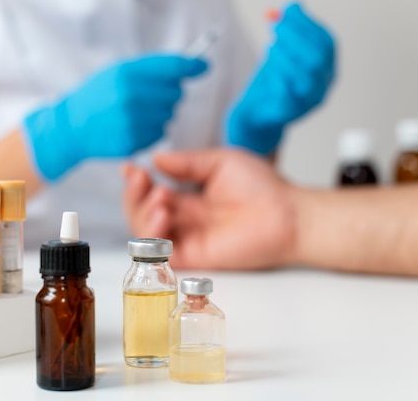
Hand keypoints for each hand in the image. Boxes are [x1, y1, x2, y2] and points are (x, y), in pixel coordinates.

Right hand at [23, 54, 207, 180]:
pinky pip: (160, 133)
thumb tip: (192, 65)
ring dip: (159, 114)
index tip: (203, 66)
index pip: (171, 66)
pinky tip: (133, 126)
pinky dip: (152, 130)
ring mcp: (132, 121)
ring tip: (136, 113)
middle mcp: (131, 96)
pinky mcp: (132, 142)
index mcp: (127, 73)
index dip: (192, 65)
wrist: (72, 126)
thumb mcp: (118, 71)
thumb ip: (152, 68)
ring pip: (169, 115)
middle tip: (150, 96)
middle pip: (176, 93)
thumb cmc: (98, 95)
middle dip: (169, 94)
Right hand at [123, 148, 297, 269]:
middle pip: (142, 214)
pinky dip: (153, 236)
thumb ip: (187, 164)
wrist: (288, 214)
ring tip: (160, 197)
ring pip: (145, 234)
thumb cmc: (263, 188)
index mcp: (189, 200)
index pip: (152, 194)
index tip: (130, 168)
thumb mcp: (219, 163)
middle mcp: (185, 221)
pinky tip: (162, 215)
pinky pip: (161, 254)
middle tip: (142, 180)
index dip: (137, 183)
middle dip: (134, 196)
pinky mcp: (194, 258)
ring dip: (142, 213)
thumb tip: (157, 159)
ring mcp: (188, 240)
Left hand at [226, 2, 334, 155]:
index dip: (308, 25)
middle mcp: (323, 86)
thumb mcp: (281, 53)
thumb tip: (294, 4)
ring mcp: (309, 102)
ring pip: (305, 76)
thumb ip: (288, 31)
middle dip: (296, 37)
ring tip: (268, 46)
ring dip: (285, 56)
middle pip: (317, 58)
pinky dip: (277, 77)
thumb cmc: (272, 81)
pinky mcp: (290, 114)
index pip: (326, 43)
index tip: (288, 10)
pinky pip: (287, 94)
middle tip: (274, 26)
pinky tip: (268, 70)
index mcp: (326, 69)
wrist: (256, 114)